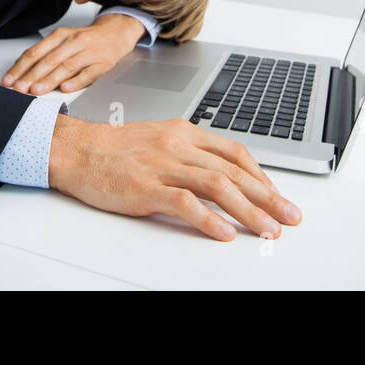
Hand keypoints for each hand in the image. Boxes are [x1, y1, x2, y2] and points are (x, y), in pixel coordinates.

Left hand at [1, 13, 144, 94]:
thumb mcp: (65, 40)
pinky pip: (88, 73)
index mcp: (61, 35)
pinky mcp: (103, 63)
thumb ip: (46, 54)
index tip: (9, 80)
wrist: (118, 31)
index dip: (21, 67)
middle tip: (20, 88)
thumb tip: (23, 74)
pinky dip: (76, 81)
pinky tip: (66, 89)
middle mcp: (74, 41)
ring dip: (50, 79)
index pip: (36, 52)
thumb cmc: (87, 39)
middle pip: (49, 60)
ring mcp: (90, 52)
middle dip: (32, 75)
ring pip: (66, 66)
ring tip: (37, 91)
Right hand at [48, 115, 302, 240]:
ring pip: (216, 185)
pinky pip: (184, 202)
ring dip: (248, 210)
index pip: (234, 152)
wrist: (75, 149)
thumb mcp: (158, 139)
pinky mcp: (145, 186)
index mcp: (183, 132)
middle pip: (233, 171)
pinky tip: (224, 232)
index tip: (276, 194)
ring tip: (268, 229)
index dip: (261, 175)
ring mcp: (162, 165)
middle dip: (267, 197)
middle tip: (289, 216)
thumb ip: (188, 153)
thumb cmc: (113, 149)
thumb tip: (219, 174)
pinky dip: (208, 219)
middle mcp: (178, 145)